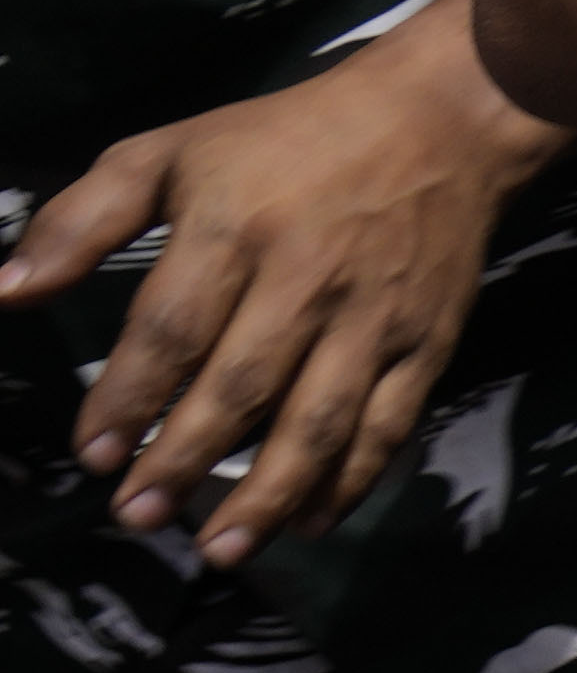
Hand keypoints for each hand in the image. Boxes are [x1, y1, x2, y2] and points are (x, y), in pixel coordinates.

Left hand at [4, 5, 569, 564]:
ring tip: (218, 549)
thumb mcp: (168, 152)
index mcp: (233, 227)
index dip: (128, 398)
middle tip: (135, 514)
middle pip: (239, 387)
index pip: (172, 328)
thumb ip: (82, 220)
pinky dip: (349, 481)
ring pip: (316, 423)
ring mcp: (372, 319)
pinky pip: (385, 425)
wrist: (438, 123)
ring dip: (267, 495)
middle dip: (183, 461)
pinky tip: (311, 521)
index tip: (92, 451)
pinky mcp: (426, 343)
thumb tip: (7, 288)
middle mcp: (304, 280)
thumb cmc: (282, 140)